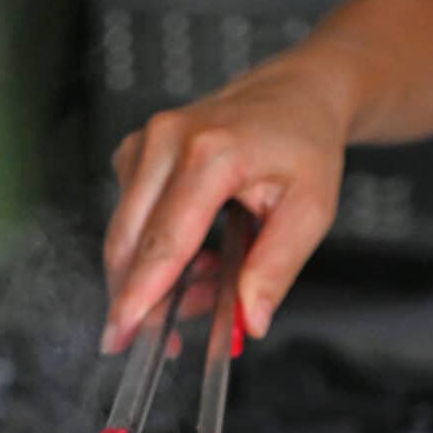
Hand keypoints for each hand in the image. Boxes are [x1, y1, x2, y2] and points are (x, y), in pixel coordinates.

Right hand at [101, 52, 354, 352]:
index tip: (121, 335)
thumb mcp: (311, 210)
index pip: (164, 241)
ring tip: (210, 281)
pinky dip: (153, 255)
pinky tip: (195, 257)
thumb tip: (251, 319)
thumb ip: (277, 268)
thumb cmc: (304, 146)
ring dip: (156, 279)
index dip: (139, 295)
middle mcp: (166, 141)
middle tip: (173, 336)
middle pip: (129, 245)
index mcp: (211, 153)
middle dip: (143, 301)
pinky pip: (128, 223)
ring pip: (124, 240)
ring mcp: (144, 144)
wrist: (296, 96)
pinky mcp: (134, 154)